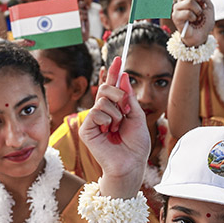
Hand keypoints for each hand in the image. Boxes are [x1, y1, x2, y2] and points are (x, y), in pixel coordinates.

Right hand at [79, 56, 149, 190]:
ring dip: (116, 113)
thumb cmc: (136, 145)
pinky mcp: (86, 129)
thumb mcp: (137, 116)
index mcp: (114, 109)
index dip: (113, 73)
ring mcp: (93, 120)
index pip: (111, 87)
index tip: (117, 59)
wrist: (131, 163)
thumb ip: (128, 97)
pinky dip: (107, 120)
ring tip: (117, 128)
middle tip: (125, 109)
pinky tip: (109, 132)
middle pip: (106, 88)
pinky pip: (96, 112)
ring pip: (102, 100)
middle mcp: (102, 113)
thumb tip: (123, 77)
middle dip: (118, 94)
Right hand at [171, 0, 212, 45]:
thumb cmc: (204, 22)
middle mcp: (182, 0)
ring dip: (198, 10)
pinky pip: (187, 13)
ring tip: (198, 17)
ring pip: (189, 2)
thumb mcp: (208, 6)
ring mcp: (178, 9)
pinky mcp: (176, 17)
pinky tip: (193, 21)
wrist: (202, 35)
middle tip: (203, 6)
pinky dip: (194, 18)